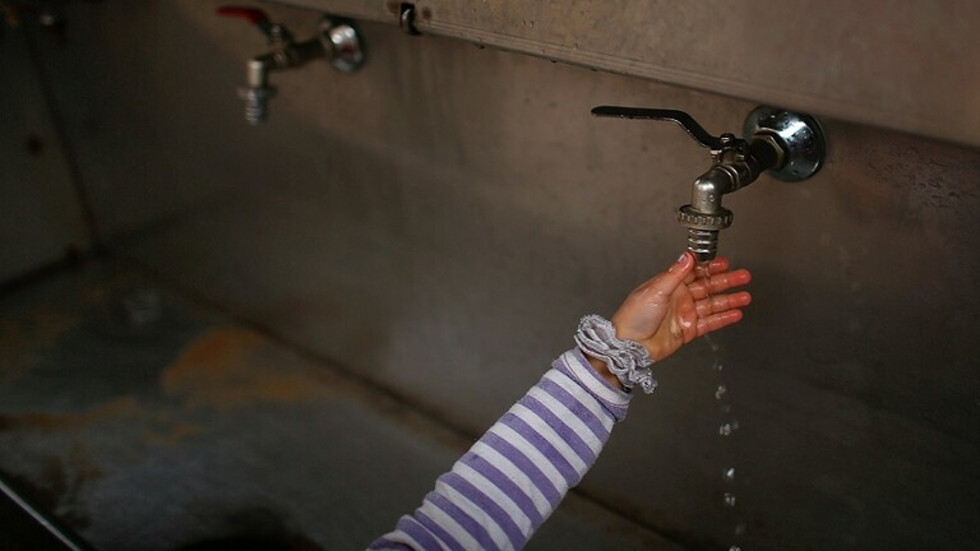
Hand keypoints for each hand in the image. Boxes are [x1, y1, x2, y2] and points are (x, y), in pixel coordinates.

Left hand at [587, 252, 751, 387]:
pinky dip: (724, 318)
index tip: (725, 262)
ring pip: (712, 304)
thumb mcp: (655, 290)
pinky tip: (736, 313)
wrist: (629, 345)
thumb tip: (687, 256)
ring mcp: (685, 314)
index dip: (710, 267)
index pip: (695, 272)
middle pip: (708, 287)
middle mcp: (679, 298)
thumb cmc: (633, 317)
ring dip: (729, 300)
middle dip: (726, 281)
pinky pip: (710, 322)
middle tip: (743, 276)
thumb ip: (675, 274)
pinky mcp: (688, 330)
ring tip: (745, 296)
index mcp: (669, 285)